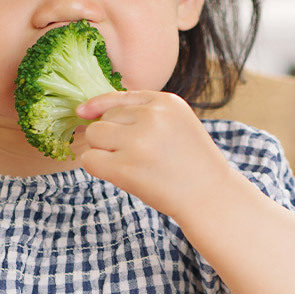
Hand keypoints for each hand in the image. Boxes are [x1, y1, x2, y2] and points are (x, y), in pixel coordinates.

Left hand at [76, 91, 240, 218]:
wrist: (211, 196)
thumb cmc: (190, 163)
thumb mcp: (176, 123)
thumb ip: (143, 113)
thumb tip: (87, 111)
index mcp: (166, 102)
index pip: (118, 97)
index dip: (98, 106)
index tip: (83, 112)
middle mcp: (152, 117)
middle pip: (103, 118)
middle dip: (109, 136)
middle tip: (133, 155)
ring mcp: (138, 142)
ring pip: (94, 135)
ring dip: (101, 150)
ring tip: (126, 164)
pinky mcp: (126, 168)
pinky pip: (90, 160)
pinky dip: (96, 167)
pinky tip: (116, 175)